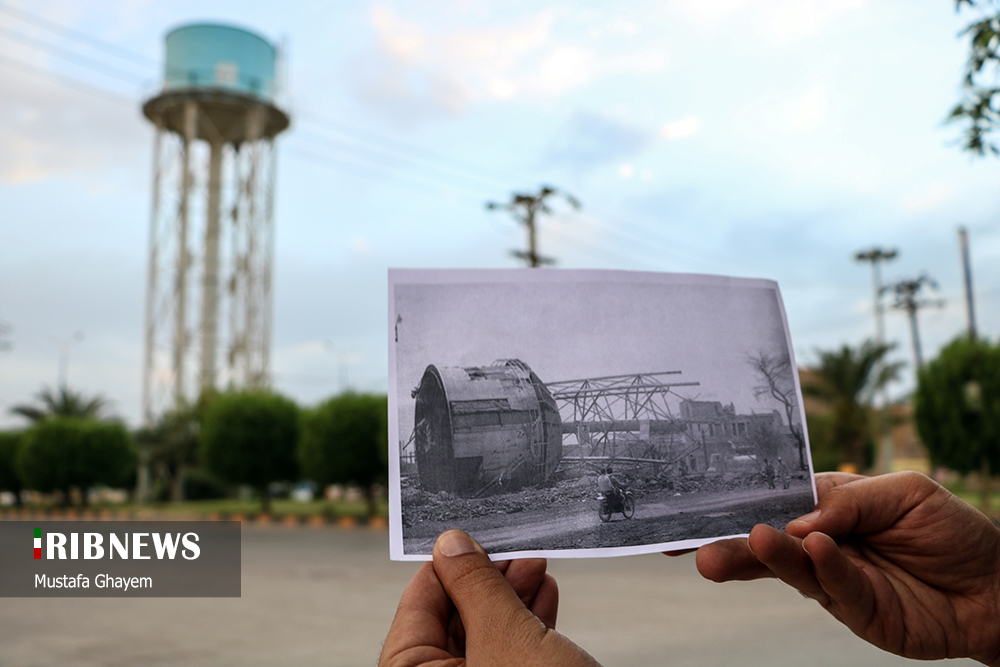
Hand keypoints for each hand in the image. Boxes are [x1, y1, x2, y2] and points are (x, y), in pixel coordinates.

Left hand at [379, 529, 599, 666]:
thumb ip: (475, 586)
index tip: (468, 531)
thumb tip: (451, 542)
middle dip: (486, 578)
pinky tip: (545, 592)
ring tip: (535, 564)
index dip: (446, 564)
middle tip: (513, 545)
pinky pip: (509, 653)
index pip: (417, 607)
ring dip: (512, 594)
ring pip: (485, 634)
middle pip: (452, 619)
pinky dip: (528, 620)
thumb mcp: (505, 636)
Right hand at [696, 471, 999, 665]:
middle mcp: (821, 544)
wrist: (998, 584)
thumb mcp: (903, 492)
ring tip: (749, 542)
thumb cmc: (951, 529)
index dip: (736, 502)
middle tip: (692, 545)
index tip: (695, 502)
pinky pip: (836, 587)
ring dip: (767, 555)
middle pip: (767, 542)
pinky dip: (824, 567)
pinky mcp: (857, 613)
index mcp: (827, 508)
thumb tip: (801, 522)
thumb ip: (849, 501)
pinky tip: (814, 548)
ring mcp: (835, 582)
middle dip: (728, 542)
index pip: (775, 500)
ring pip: (791, 569)